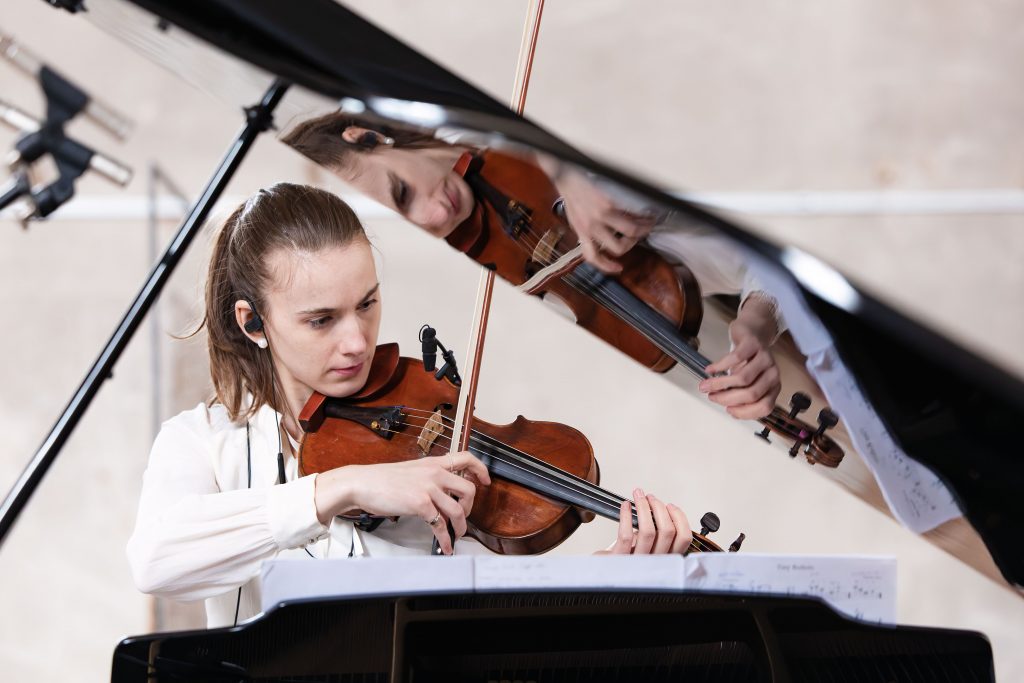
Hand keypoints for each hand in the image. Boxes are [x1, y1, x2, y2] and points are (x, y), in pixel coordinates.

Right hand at [315, 451, 490, 554]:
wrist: (362, 483)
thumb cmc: (381, 480)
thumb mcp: (410, 471)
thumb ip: (428, 478)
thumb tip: (440, 494)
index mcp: (433, 463)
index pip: (466, 458)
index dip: (481, 469)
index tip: (486, 480)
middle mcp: (434, 473)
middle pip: (469, 489)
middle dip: (470, 508)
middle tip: (463, 516)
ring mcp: (428, 488)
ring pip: (458, 510)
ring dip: (461, 527)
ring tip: (456, 535)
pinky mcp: (420, 504)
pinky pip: (441, 525)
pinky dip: (445, 539)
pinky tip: (445, 545)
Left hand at [555, 170, 656, 273]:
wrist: (567, 178)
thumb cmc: (572, 197)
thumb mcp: (575, 221)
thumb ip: (586, 233)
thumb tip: (600, 243)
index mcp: (582, 233)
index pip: (593, 257)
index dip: (607, 267)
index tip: (618, 268)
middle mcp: (592, 227)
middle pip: (618, 247)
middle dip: (632, 244)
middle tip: (636, 237)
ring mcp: (601, 215)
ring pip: (630, 231)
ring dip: (643, 230)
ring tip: (648, 224)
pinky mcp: (610, 202)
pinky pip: (631, 213)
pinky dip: (641, 215)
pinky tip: (645, 212)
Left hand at [599, 488, 691, 554]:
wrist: (607, 569)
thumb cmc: (627, 554)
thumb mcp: (648, 544)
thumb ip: (658, 532)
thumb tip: (659, 507)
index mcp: (666, 558)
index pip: (684, 538)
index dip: (679, 517)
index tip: (670, 506)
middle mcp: (655, 562)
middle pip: (668, 532)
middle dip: (659, 507)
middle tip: (650, 498)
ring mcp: (638, 563)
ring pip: (648, 531)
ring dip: (643, 507)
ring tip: (638, 497)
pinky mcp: (619, 559)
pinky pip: (626, 535)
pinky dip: (626, 515)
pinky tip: (626, 506)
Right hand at [699, 320, 780, 419]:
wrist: (753, 330)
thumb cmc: (748, 359)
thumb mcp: (749, 381)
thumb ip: (742, 395)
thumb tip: (728, 407)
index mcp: (773, 386)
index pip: (764, 407)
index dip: (745, 412)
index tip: (728, 410)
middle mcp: (772, 373)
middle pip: (751, 394)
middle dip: (727, 399)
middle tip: (711, 396)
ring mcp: (764, 357)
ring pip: (742, 378)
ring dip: (719, 384)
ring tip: (706, 385)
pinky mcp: (752, 344)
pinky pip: (734, 359)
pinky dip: (719, 366)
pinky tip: (710, 370)